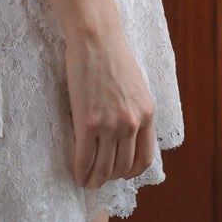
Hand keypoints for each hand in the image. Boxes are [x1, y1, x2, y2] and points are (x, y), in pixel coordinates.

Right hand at [65, 28, 155, 189]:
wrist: (96, 39)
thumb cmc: (113, 57)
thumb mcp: (136, 87)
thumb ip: (135, 110)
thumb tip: (128, 132)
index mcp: (147, 115)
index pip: (144, 159)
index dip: (130, 172)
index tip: (119, 174)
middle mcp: (132, 123)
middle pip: (122, 167)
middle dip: (109, 178)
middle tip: (97, 180)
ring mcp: (111, 124)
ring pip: (104, 167)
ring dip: (94, 180)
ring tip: (85, 182)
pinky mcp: (89, 122)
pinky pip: (85, 157)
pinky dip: (80, 170)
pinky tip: (75, 173)